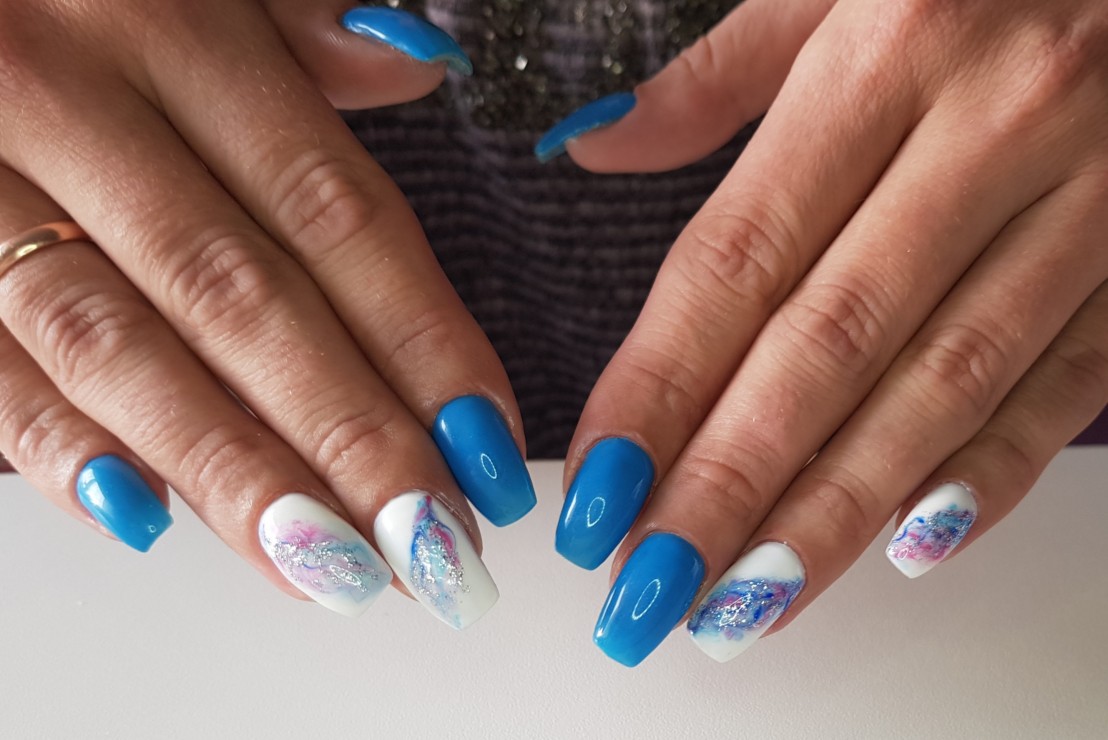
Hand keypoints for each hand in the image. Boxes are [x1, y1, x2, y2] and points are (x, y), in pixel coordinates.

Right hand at [0, 0, 536, 628]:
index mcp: (170, 22)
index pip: (334, 211)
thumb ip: (299, 26)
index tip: (488, 445)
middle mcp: (71, 96)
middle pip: (242, 298)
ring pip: (119, 346)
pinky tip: (151, 523)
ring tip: (334, 570)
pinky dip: (61, 447)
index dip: (422, 338)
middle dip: (349, 437)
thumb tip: (416, 62)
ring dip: (234, 475)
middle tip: (434, 546)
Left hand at [550, 0, 1107, 663]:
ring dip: (835, 513)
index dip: (657, 383)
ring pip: (942, 387)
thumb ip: (715, 76)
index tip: (597, 484)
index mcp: (891, 53)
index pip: (738, 257)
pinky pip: (1069, 385)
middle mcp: (994, 131)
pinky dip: (990, 475)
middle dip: (729, 483)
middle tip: (650, 585)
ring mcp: (1092, 201)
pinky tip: (909, 549)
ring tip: (746, 601)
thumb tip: (595, 145)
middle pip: (829, 346)